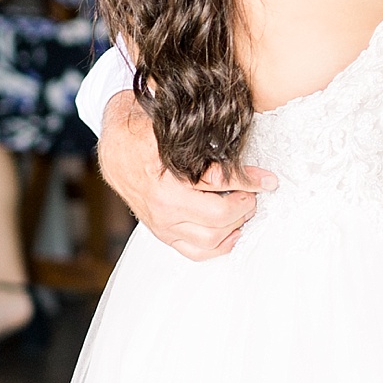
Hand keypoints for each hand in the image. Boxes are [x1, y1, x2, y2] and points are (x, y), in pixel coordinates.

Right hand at [99, 89, 276, 260]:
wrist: (115, 151)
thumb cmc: (143, 134)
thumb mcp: (170, 130)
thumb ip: (200, 142)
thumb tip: (235, 146)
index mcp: (165, 183)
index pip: (219, 186)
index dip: (249, 181)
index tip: (267, 179)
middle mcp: (164, 209)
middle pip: (219, 219)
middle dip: (245, 205)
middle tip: (254, 192)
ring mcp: (164, 226)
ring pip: (211, 240)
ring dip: (235, 225)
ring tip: (244, 207)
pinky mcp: (164, 234)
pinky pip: (196, 252)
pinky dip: (220, 245)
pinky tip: (233, 231)